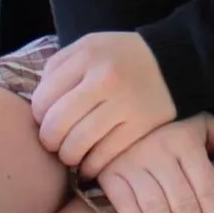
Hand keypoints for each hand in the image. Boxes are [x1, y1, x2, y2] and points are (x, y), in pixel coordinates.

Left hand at [31, 30, 177, 175]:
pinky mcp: (141, 126)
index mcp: (86, 56)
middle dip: (49, 141)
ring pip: (78, 144)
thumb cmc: (122, 57)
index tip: (46, 121)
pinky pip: (104, 156)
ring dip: (68, 156)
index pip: (43, 99)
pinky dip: (91, 166)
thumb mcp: (89, 46)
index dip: (39, 117)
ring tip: (70, 154)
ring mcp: (124, 104)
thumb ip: (59, 68)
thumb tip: (38, 106)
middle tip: (53, 144)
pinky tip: (90, 164)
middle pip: (57, 124)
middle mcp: (104, 79)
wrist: (175, 61)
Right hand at [95, 116, 213, 212]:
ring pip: (155, 205)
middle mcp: (159, 152)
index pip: (206, 189)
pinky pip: (121, 199)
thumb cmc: (173, 122)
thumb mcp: (207, 125)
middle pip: (183, 203)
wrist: (120, 104)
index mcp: (186, 142)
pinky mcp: (109, 170)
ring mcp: (132, 161)